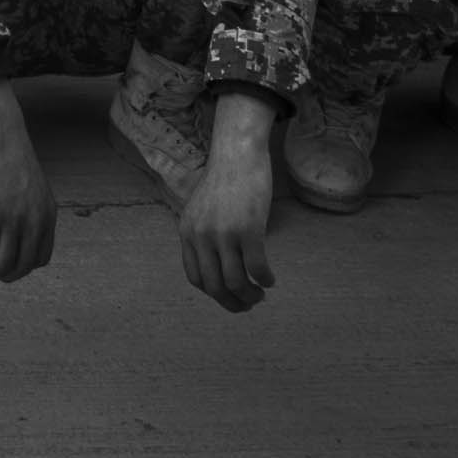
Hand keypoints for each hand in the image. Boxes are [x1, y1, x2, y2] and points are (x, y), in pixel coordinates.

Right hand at [0, 82, 55, 283]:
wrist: (2, 136)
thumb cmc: (14, 159)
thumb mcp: (34, 188)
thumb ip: (33, 210)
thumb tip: (20, 234)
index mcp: (47, 216)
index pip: (42, 258)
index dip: (25, 266)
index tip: (11, 260)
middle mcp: (34, 221)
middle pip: (23, 265)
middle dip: (8, 275)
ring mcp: (12, 218)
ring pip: (3, 263)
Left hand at [177, 92, 276, 311]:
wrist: (237, 153)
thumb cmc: (224, 179)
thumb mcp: (201, 209)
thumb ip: (203, 234)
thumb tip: (216, 263)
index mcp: (188, 233)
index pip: (195, 278)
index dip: (213, 292)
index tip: (228, 295)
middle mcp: (202, 236)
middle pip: (214, 286)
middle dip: (232, 302)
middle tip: (248, 304)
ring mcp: (224, 234)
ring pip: (236, 282)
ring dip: (250, 296)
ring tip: (260, 294)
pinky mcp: (248, 229)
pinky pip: (257, 268)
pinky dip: (265, 279)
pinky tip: (270, 279)